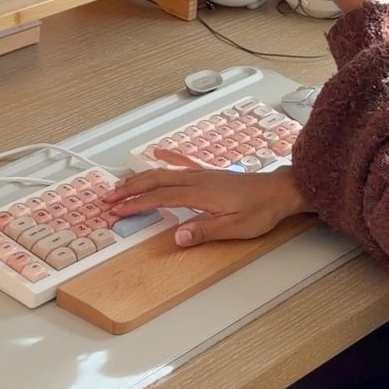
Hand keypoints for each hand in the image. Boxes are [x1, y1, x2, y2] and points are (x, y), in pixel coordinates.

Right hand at [105, 153, 305, 247]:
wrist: (280, 191)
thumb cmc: (262, 210)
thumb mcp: (236, 227)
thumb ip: (206, 231)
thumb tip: (179, 236)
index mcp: (201, 194)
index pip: (161, 199)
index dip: (136, 205)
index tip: (118, 210)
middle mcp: (198, 180)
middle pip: (155, 182)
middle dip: (130, 190)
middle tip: (108, 198)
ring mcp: (203, 174)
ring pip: (164, 172)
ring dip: (140, 177)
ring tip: (121, 183)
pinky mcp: (210, 173)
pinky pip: (183, 162)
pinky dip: (167, 157)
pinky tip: (157, 153)